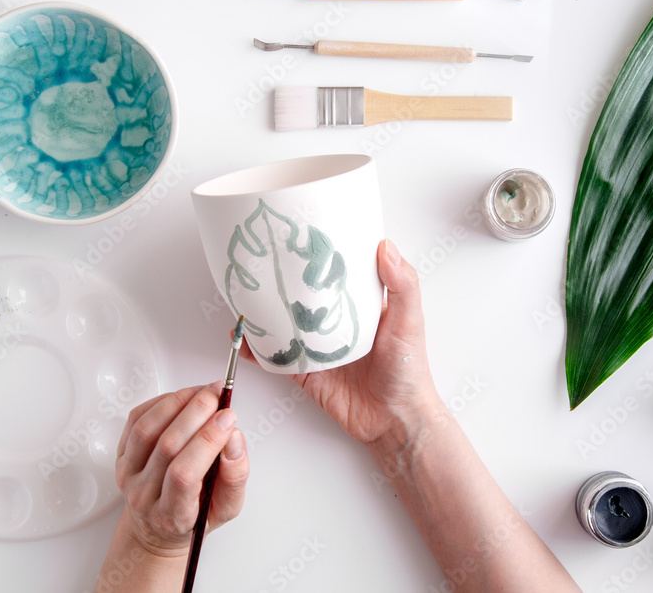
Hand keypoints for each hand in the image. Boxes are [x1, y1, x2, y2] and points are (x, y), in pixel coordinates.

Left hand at [113, 383, 248, 557]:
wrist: (158, 525)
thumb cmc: (194, 516)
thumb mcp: (225, 508)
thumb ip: (235, 476)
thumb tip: (234, 438)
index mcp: (173, 515)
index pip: (184, 475)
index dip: (207, 441)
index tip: (228, 419)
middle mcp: (144, 496)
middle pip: (167, 447)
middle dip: (197, 413)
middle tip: (219, 395)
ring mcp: (128, 475)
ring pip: (147, 429)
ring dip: (178, 402)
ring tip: (203, 392)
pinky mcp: (120, 456)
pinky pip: (136, 420)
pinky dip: (161, 403)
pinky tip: (182, 397)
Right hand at [241, 239, 441, 445]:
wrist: (396, 421)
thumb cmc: (408, 370)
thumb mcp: (409, 321)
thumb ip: (403, 285)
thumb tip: (386, 247)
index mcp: (361, 305)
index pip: (338, 272)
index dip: (322, 254)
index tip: (301, 233)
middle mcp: (337, 323)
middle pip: (305, 297)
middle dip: (283, 281)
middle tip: (261, 261)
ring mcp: (319, 348)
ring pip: (285, 325)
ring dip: (264, 314)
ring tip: (243, 297)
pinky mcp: (307, 373)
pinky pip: (278, 358)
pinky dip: (258, 350)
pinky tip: (244, 340)